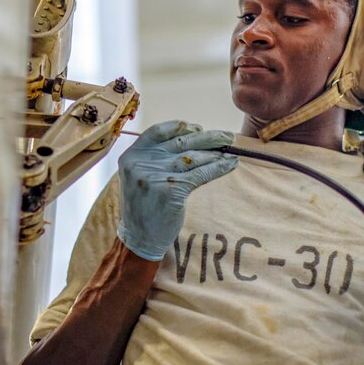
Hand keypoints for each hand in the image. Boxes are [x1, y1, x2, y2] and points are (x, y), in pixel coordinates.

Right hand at [116, 121, 236, 260]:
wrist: (139, 238)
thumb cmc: (144, 207)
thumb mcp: (141, 177)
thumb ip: (156, 159)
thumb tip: (191, 140)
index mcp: (132, 155)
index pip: (158, 131)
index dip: (180, 126)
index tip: (197, 128)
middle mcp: (141, 162)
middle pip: (180, 142)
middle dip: (207, 138)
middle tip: (226, 136)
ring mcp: (156, 175)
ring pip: (193, 157)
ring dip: (216, 153)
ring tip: (232, 152)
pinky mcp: (172, 189)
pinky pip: (201, 173)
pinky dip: (218, 167)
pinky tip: (230, 164)